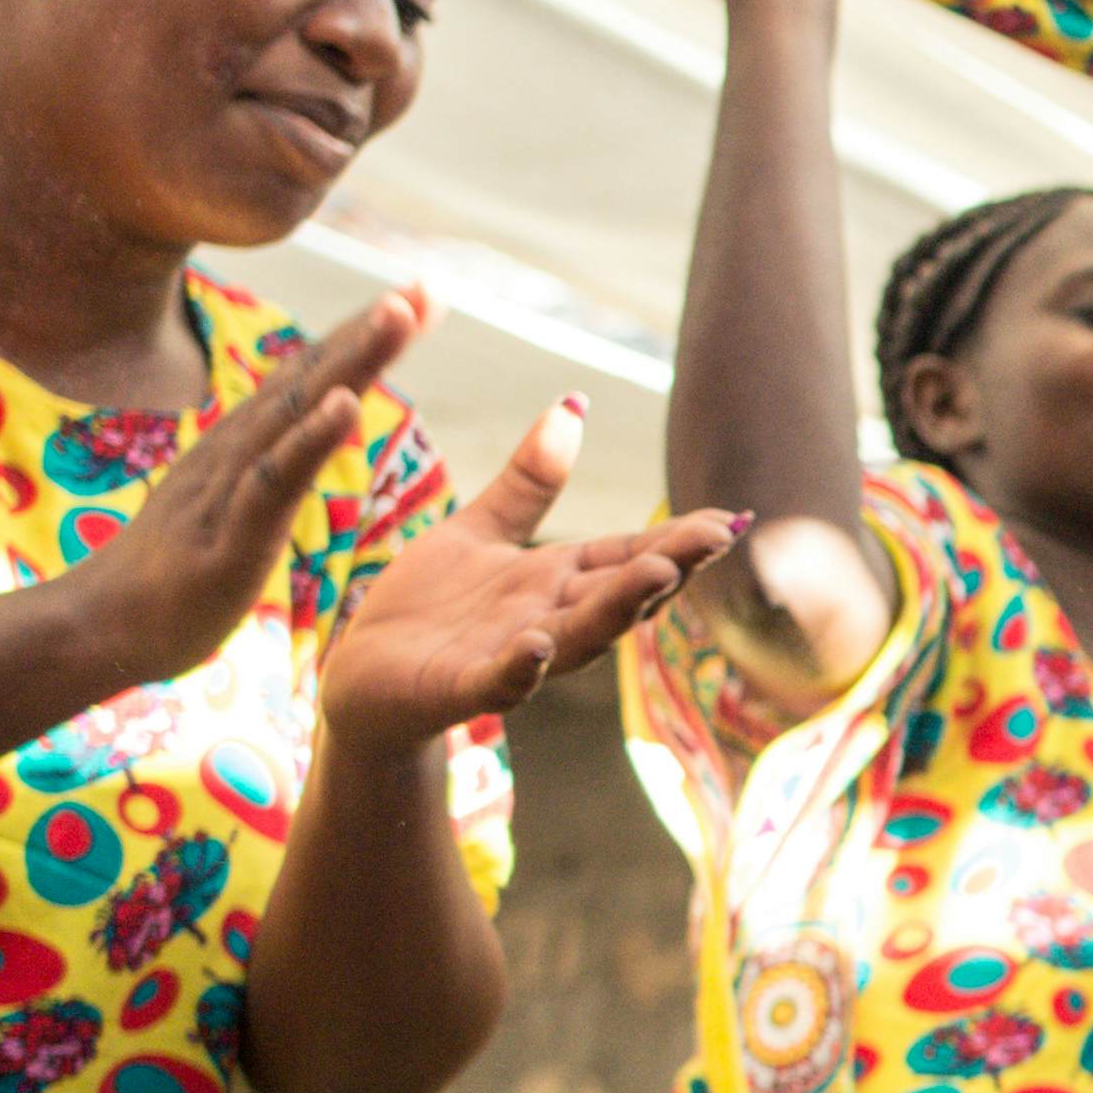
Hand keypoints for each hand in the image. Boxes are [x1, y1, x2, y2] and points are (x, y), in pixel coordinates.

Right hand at [60, 292, 428, 691]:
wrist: (100, 626)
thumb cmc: (174, 573)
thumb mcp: (234, 503)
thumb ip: (270, 457)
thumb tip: (306, 407)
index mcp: (243, 444)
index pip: (312, 378)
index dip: (363, 337)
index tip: (420, 295)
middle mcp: (235, 448)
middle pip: (311, 378)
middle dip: (369, 330)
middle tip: (423, 286)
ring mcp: (229, 487)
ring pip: (296, 411)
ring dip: (349, 360)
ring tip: (396, 314)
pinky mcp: (229, 535)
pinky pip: (272, 480)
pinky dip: (309, 439)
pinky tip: (345, 405)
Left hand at [309, 395, 738, 748]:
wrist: (361, 679)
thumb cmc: (427, 609)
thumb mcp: (479, 531)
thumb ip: (529, 481)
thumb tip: (575, 404)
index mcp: (555, 581)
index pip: (628, 556)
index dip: (678, 540)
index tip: (731, 518)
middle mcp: (547, 620)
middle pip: (617, 593)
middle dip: (667, 567)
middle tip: (714, 538)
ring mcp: (510, 658)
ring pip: (577, 637)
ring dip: (616, 610)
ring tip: (655, 577)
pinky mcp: (460, 689)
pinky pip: (500, 682)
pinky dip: (522, 667)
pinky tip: (538, 646)